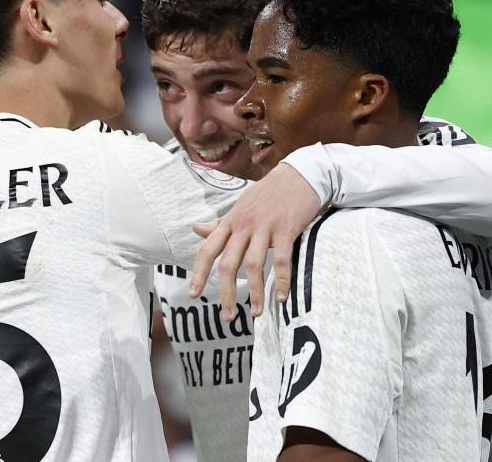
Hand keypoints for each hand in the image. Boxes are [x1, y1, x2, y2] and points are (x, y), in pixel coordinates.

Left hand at [189, 163, 322, 319]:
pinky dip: (281, 281)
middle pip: (228, 263)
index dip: (198, 273)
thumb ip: (219, 223)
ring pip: (254, 265)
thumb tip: (195, 228)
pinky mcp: (286, 229)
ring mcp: (265, 227)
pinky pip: (282, 260)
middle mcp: (244, 225)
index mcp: (230, 221)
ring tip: (257, 313)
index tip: (192, 294)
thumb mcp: (240, 206)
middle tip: (228, 316)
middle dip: (226, 293)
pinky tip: (281, 297)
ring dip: (255, 292)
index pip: (208, 249)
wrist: (299, 174)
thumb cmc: (268, 193)